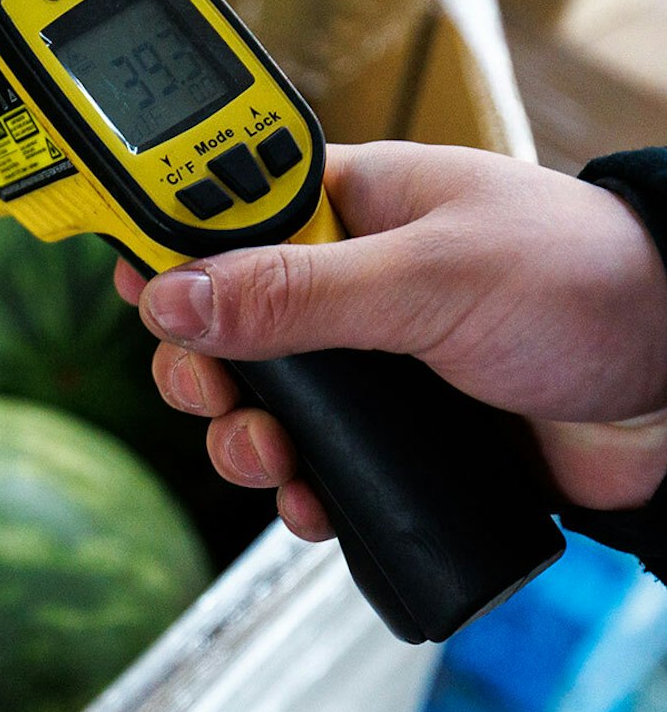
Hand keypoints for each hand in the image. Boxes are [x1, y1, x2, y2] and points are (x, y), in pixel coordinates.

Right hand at [115, 141, 666, 541]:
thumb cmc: (581, 282)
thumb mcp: (427, 278)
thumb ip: (296, 291)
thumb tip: (170, 295)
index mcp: (347, 207)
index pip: (222, 211)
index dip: (167, 245)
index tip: (131, 287)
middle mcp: (346, 281)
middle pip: (223, 321)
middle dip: (202, 367)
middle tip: (214, 397)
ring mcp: (369, 360)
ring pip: (261, 400)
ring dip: (243, 438)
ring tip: (270, 461)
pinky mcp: (396, 428)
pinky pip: (317, 461)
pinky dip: (297, 490)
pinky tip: (308, 505)